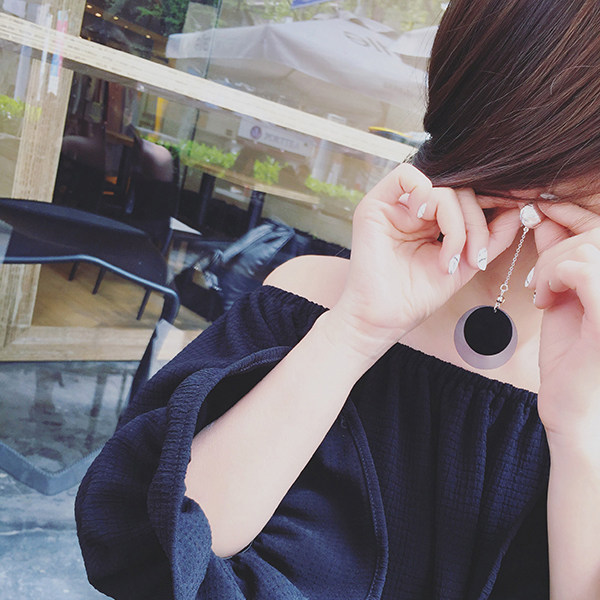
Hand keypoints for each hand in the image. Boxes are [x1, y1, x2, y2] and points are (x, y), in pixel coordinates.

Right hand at [331, 163, 520, 353]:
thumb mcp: (466, 263)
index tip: (512, 223)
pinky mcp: (374, 205)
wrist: (383, 320)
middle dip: (476, 224)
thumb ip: (491, 236)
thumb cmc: (416, 297)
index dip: (492, 206)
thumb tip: (520, 208)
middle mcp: (413, 210)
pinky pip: (406, 176)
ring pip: (443, 189)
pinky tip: (422, 223)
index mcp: (432, 221)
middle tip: (476, 259)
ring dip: (457, 225)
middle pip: (460, 192)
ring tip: (449, 260)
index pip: (469, 198)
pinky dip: (425, 194)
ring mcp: (395, 206)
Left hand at [530, 202, 599, 444]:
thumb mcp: (565, 298)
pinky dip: (556, 276)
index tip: (538, 212)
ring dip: (554, 265)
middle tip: (538, 279)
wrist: (575, 412)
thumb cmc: (572, 359)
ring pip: (589, 249)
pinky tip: (546, 299)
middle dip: (559, 247)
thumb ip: (561, 259)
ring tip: (542, 293)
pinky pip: (584, 269)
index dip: (573, 213)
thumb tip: (546, 219)